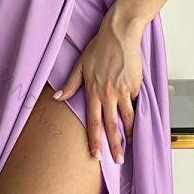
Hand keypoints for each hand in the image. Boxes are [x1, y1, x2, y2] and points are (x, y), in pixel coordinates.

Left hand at [52, 11, 143, 163]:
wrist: (120, 33)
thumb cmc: (100, 46)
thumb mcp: (81, 64)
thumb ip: (70, 83)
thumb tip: (57, 97)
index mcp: (94, 90)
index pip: (94, 122)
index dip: (95, 140)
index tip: (97, 155)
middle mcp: (109, 93)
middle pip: (113, 125)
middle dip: (116, 146)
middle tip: (118, 160)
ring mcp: (124, 90)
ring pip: (128, 117)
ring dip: (130, 133)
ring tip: (130, 144)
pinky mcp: (136, 84)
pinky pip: (136, 101)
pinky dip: (135, 108)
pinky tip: (136, 115)